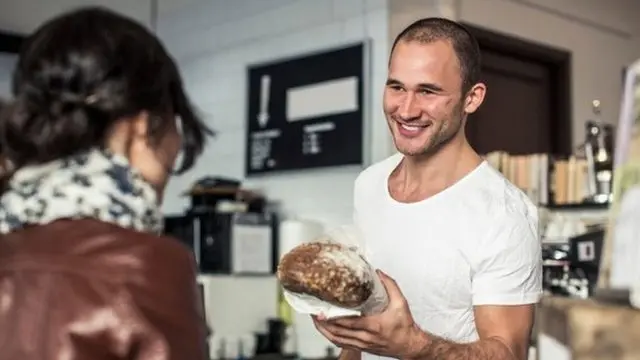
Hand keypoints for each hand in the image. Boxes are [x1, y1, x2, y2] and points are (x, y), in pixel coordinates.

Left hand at [312, 270, 426, 357]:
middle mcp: (366, 337)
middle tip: (312, 313)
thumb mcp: (401, 303)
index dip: (332, 319)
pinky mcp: (361, 347)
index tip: (321, 312)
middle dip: (322, 324)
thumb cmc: (405, 327)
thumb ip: (390, 286)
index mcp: (374, 326)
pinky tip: (326, 331)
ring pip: (337, 340)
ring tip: (315, 321)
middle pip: (338, 333)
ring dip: (324, 331)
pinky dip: (331, 337)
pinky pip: (342, 344)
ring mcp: (362, 344)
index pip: (348, 323)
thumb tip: (379, 272)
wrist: (409, 346)